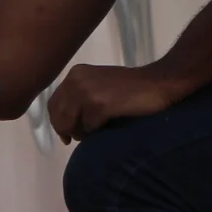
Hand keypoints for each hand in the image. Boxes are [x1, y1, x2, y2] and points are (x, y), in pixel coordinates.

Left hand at [46, 64, 183, 143]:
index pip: (53, 104)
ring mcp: (87, 91)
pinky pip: (89, 128)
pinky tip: (110, 125)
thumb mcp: (98, 86)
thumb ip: (79, 98)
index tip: (67, 135)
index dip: (58, 122)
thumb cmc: (130, 89)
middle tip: (81, 137)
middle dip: (68, 130)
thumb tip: (65, 125)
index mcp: (75, 74)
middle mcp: (76, 80)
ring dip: (82, 132)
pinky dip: (97, 132)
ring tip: (98, 130)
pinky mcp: (99, 105)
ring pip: (71, 124)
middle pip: (58, 116)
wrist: (157, 83)